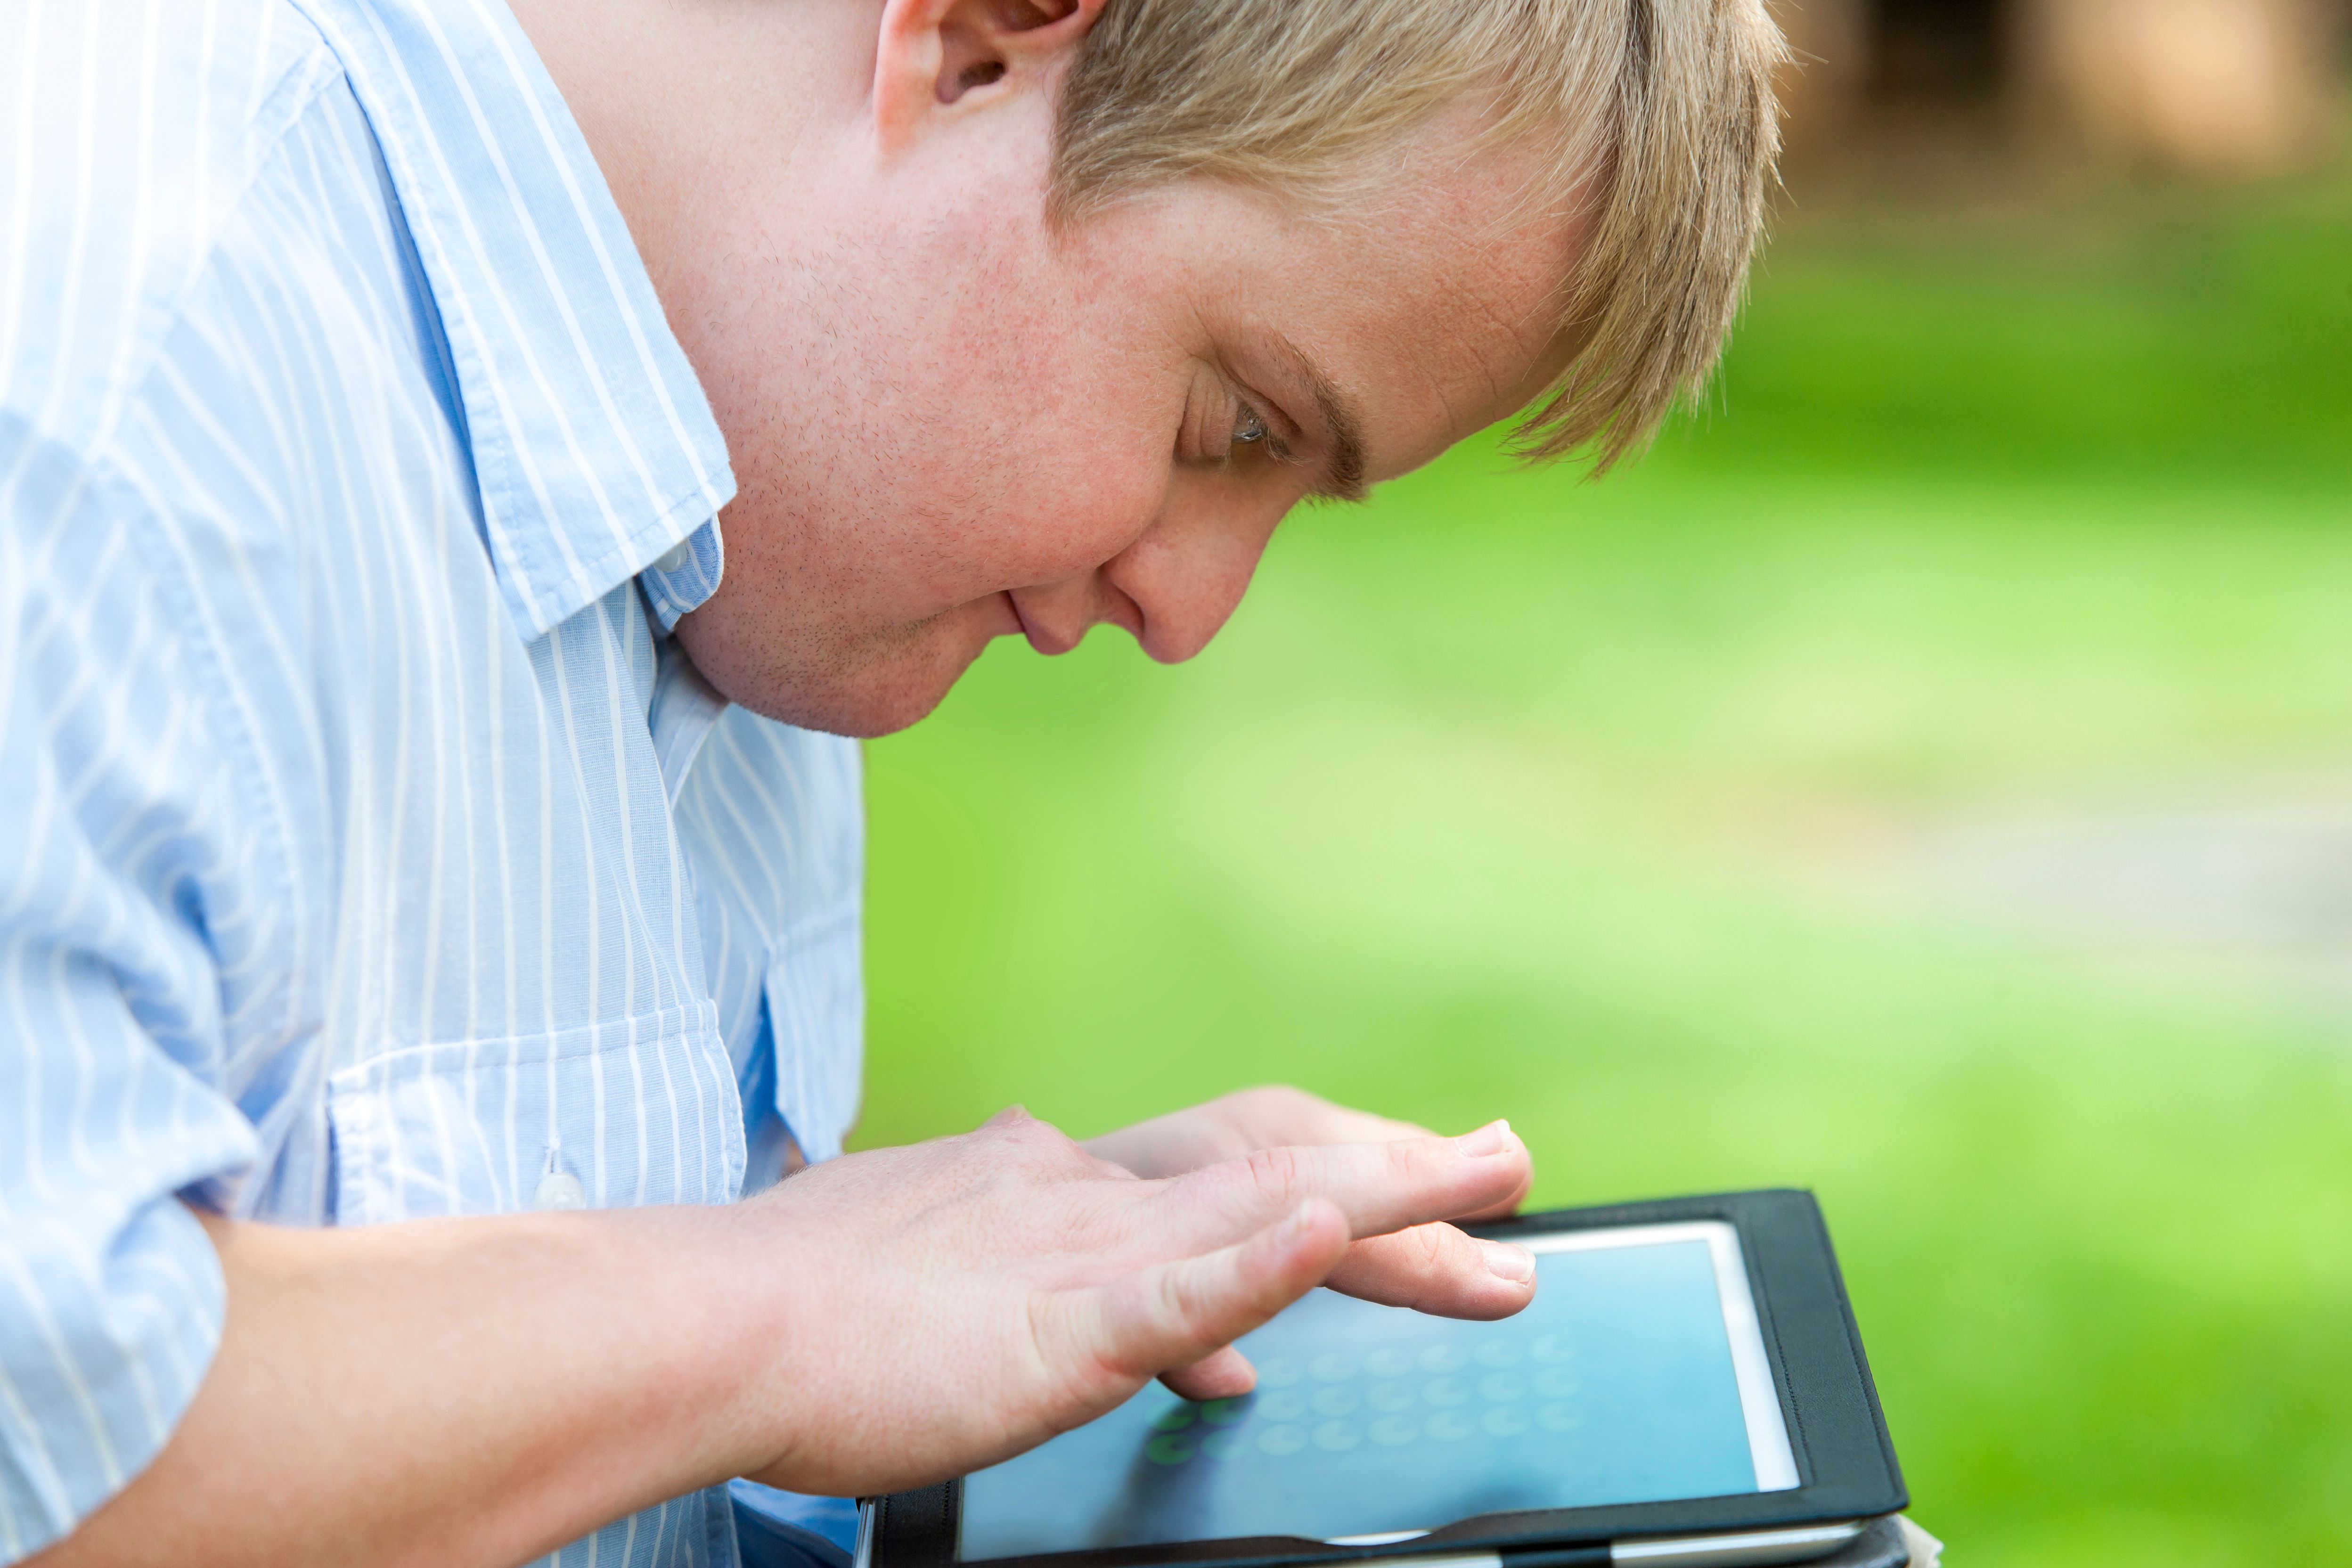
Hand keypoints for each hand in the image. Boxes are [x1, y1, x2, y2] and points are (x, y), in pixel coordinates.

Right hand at [731, 1105, 1533, 1497]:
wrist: (706, 1325)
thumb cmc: (803, 1323)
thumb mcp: (957, 1298)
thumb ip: (1071, 1306)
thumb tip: (1200, 1349)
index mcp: (1054, 1186)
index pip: (1224, 1159)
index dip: (1324, 1163)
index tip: (1403, 1178)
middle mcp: (1085, 1194)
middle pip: (1273, 1160)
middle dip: (1396, 1169)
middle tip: (1501, 1165)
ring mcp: (1078, 1254)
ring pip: (1261, 1202)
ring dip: (1387, 1194)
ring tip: (1486, 1173)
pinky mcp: (1057, 1324)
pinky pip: (1182, 1286)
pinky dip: (1265, 1256)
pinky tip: (1329, 1224)